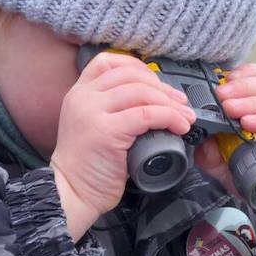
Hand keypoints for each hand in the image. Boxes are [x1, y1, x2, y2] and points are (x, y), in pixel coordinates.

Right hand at [50, 51, 195, 240]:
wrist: (70, 194)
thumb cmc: (87, 167)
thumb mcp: (93, 126)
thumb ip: (112, 109)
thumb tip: (154, 101)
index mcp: (79, 93)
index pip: (109, 62)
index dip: (139, 67)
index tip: (158, 82)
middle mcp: (83, 97)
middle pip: (131, 75)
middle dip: (162, 87)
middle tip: (181, 103)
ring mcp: (93, 112)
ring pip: (142, 92)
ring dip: (170, 103)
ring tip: (185, 118)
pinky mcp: (106, 130)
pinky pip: (146, 114)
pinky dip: (168, 117)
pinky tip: (179, 127)